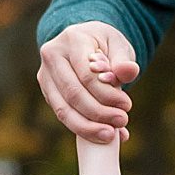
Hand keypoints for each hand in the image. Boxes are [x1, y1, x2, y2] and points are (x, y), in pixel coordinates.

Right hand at [37, 21, 138, 144]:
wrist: (85, 41)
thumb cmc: (105, 43)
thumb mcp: (119, 44)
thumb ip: (124, 60)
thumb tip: (128, 71)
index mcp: (72, 39)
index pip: (87, 74)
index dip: (106, 94)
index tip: (127, 106)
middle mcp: (52, 56)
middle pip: (73, 93)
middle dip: (98, 113)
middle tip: (121, 122)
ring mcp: (45, 75)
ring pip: (63, 109)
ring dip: (87, 127)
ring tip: (110, 136)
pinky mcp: (47, 92)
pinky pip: (63, 114)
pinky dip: (82, 128)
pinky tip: (100, 135)